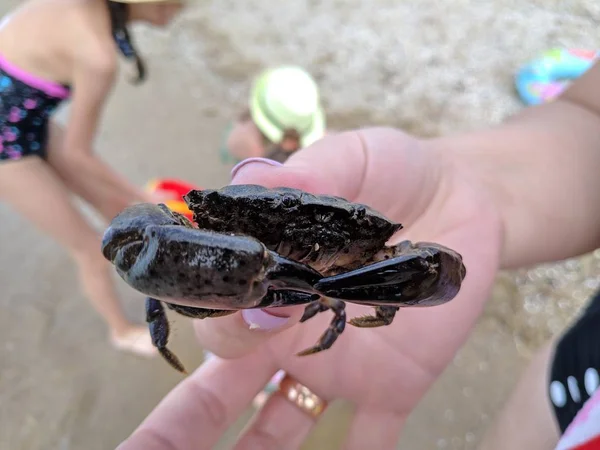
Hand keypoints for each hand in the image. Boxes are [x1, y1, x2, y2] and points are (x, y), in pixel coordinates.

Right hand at [117, 127, 502, 449]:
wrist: (463, 198)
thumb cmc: (395, 171)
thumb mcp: (356, 157)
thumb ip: (312, 172)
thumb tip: (254, 178)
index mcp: (272, 278)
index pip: (221, 315)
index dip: (222, 322)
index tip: (250, 314)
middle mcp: (290, 330)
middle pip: (222, 386)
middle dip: (179, 426)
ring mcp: (337, 362)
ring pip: (278, 424)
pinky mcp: (393, 383)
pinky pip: (371, 437)